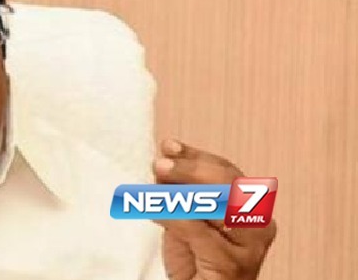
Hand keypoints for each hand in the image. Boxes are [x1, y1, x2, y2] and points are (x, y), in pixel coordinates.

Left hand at [153, 139, 276, 279]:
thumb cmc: (196, 257)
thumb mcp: (189, 215)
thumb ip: (183, 188)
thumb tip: (165, 157)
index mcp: (253, 206)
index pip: (226, 171)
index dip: (196, 157)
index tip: (169, 146)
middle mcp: (259, 224)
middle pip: (226, 184)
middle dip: (189, 170)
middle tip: (160, 164)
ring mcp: (249, 246)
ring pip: (216, 205)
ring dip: (179, 191)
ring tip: (152, 188)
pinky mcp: (231, 264)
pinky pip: (197, 230)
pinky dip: (172, 216)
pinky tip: (154, 212)